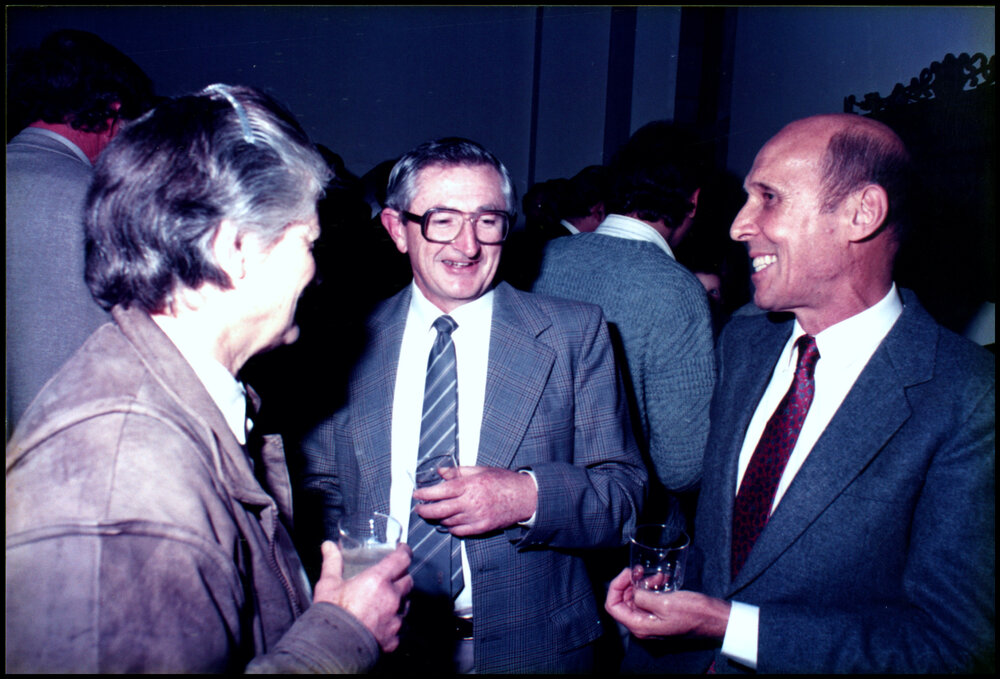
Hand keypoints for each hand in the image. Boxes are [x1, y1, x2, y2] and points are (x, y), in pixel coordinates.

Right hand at [313, 540, 412, 651]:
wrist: (331, 648)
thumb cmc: (330, 615)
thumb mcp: (328, 584)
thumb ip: (332, 562)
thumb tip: (328, 546)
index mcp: (378, 580)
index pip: (402, 559)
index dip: (404, 552)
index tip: (402, 550)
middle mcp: (392, 597)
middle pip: (407, 581)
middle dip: (401, 577)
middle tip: (391, 578)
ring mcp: (395, 618)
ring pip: (406, 603)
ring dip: (399, 600)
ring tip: (384, 602)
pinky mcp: (395, 637)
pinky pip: (401, 626)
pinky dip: (394, 622)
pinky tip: (382, 622)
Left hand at [412, 466, 536, 536]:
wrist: (525, 497)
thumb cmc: (503, 481)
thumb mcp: (481, 470)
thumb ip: (458, 472)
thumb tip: (440, 472)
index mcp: (470, 485)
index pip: (441, 491)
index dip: (426, 494)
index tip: (417, 494)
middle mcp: (472, 503)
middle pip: (440, 510)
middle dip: (425, 511)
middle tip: (418, 509)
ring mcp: (476, 517)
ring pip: (448, 522)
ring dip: (438, 518)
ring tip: (434, 513)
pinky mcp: (481, 528)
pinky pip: (459, 531)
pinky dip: (451, 527)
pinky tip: (449, 521)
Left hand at [605, 567, 730, 639]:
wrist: (716, 619)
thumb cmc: (695, 614)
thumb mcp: (665, 602)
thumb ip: (643, 597)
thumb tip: (632, 591)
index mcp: (640, 626)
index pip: (612, 606)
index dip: (616, 587)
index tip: (627, 573)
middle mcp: (643, 625)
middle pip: (622, 601)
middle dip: (628, 583)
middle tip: (639, 570)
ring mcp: (651, 620)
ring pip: (635, 598)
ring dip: (641, 583)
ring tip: (654, 575)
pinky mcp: (660, 614)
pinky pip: (648, 599)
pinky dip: (651, 587)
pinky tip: (661, 579)